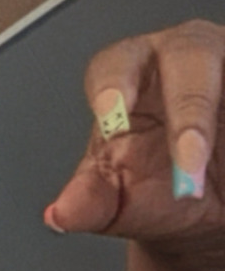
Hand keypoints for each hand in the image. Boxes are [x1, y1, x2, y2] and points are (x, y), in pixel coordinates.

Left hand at [44, 19, 224, 270]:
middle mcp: (182, 56)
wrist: (203, 210)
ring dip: (224, 121)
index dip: (113, 86)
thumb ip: (91, 202)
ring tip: (209, 169)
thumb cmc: (153, 187)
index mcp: (129, 73)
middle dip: (190, 109)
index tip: (112, 122)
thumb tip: (62, 213)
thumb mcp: (118, 203)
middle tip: (189, 158)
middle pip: (191, 56)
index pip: (115, 64)